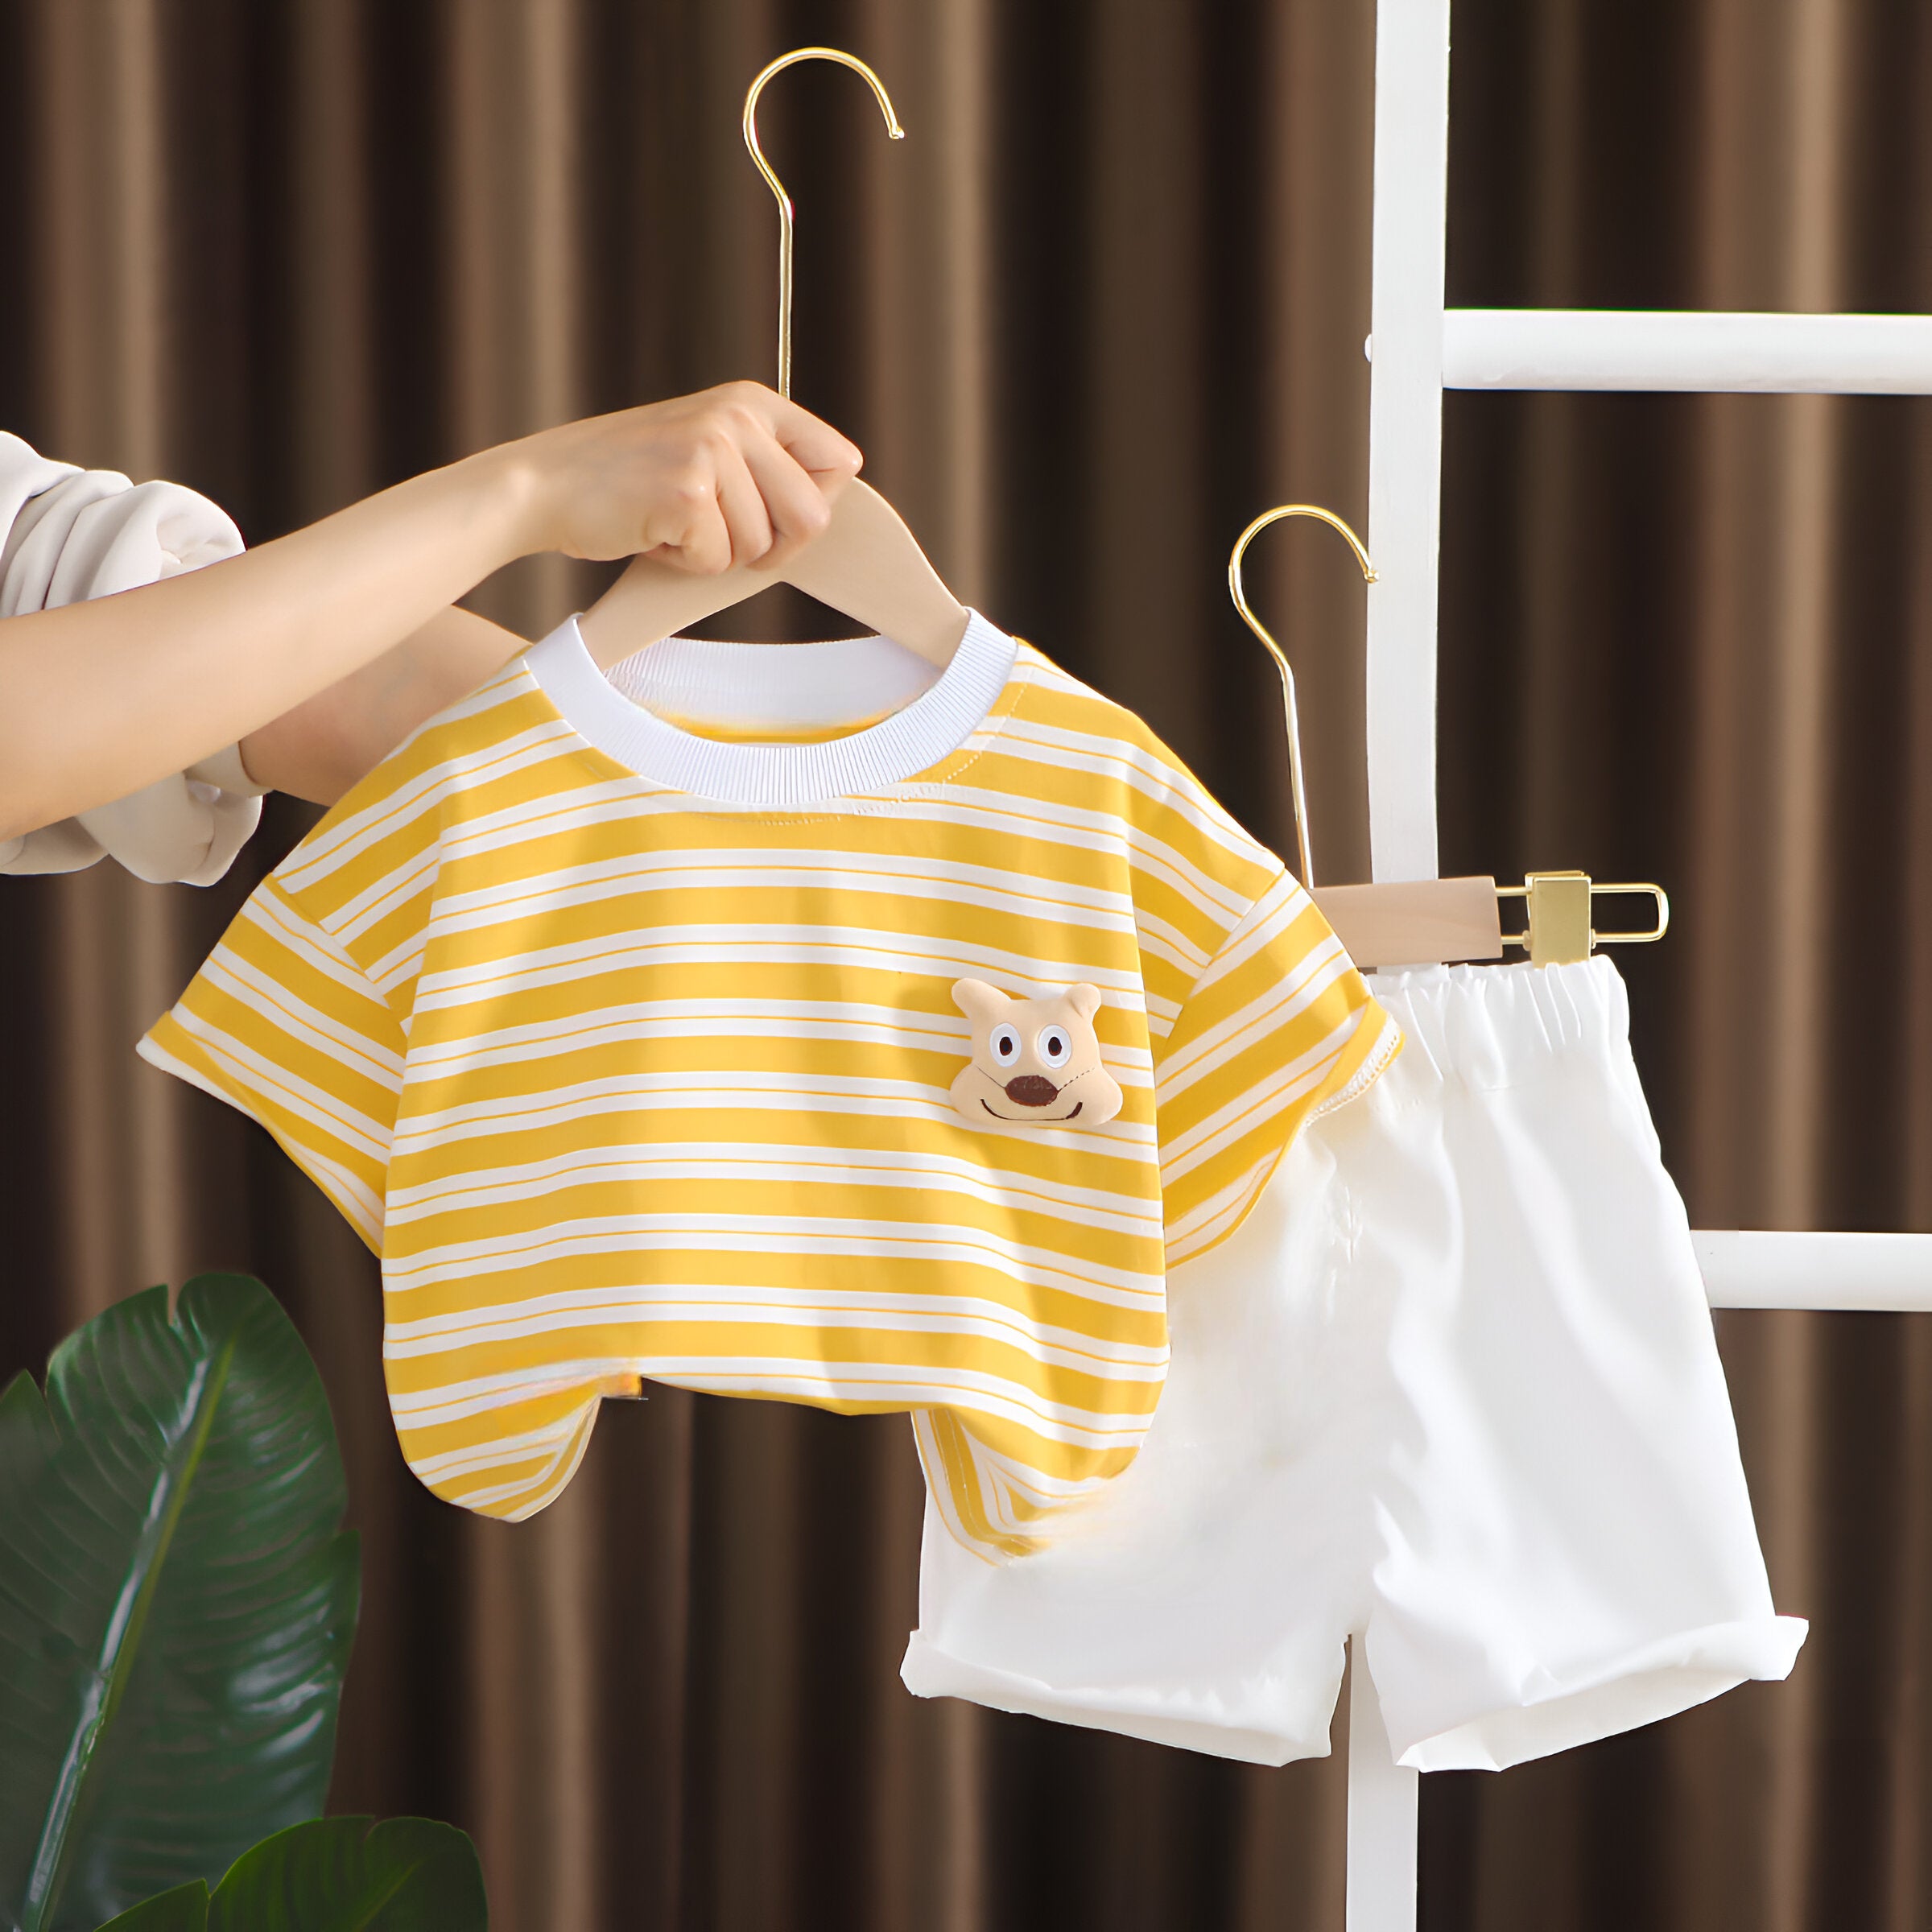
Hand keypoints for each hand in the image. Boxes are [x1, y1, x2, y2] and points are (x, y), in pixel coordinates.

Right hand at [500, 382, 861, 574]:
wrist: (545, 485)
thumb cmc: (628, 483)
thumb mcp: (708, 453)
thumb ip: (765, 471)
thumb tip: (826, 518)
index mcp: (752, 402)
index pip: (841, 462)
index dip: (812, 508)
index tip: (771, 517)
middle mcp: (737, 417)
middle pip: (814, 517)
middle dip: (773, 547)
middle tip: (721, 537)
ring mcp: (712, 451)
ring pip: (762, 547)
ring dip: (718, 555)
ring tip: (673, 523)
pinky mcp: (686, 492)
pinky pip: (717, 562)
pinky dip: (684, 564)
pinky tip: (653, 531)